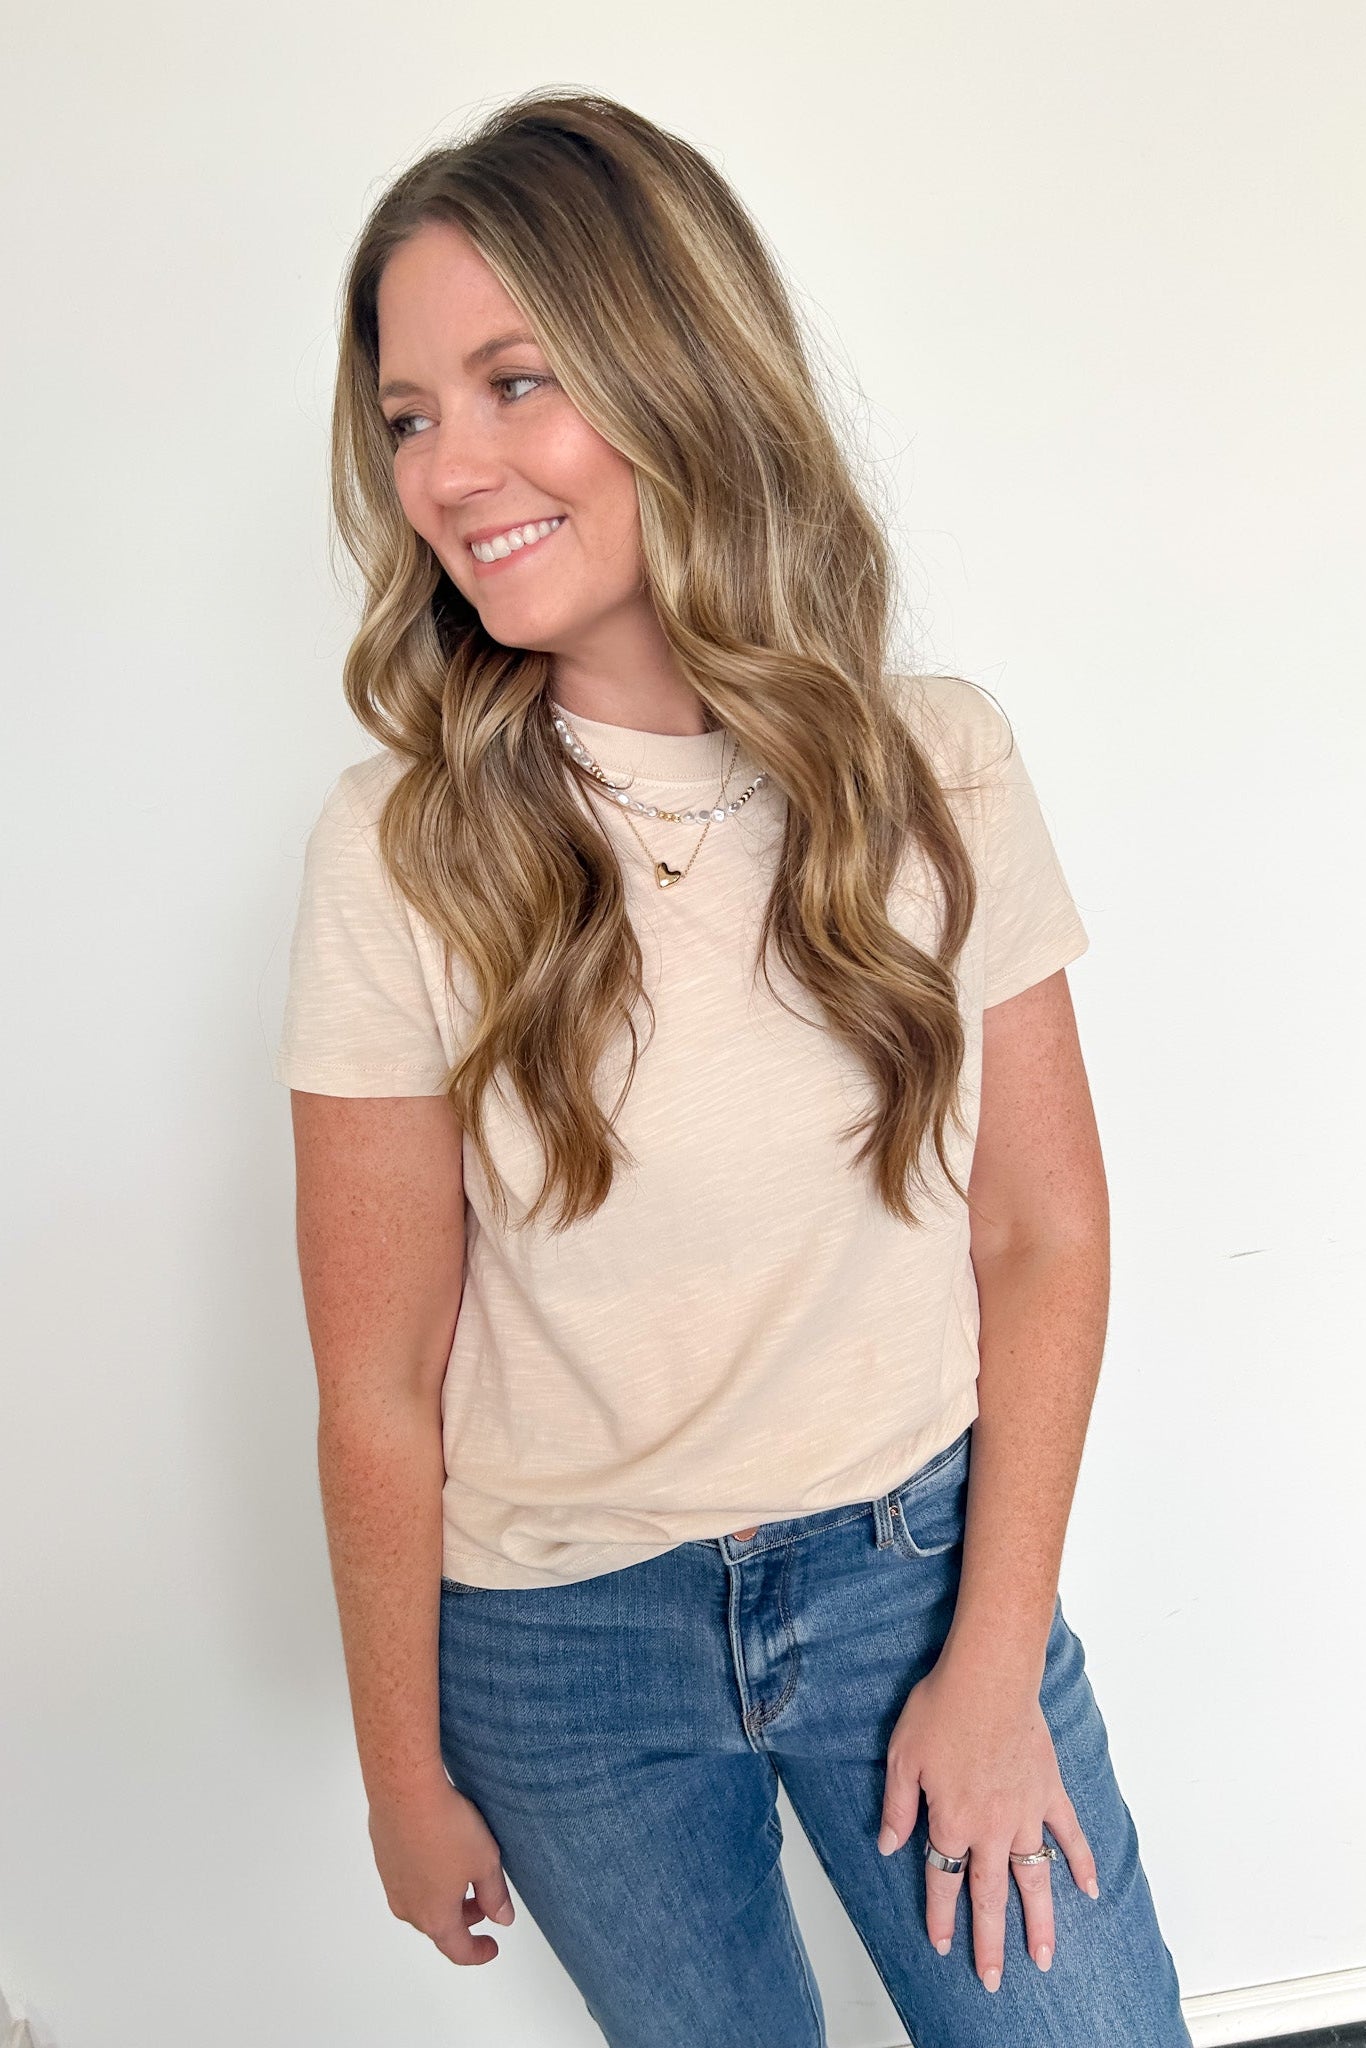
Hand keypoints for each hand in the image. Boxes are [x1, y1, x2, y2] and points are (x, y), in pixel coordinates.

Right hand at [368, 1776, 516, 1965]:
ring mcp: (391, 1883)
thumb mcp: (485, 1863)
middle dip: (464, 1920)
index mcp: (435, 1917)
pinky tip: (439, 1853)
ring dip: (445, 1898)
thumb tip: (502, 1918)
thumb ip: (495, 1895)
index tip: (491, 1947)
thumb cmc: (446, 1828)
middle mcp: (408, 1907)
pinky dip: (427, 1878)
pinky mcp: (384, 1859)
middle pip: (438, 1926)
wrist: (404, 1791)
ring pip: (422, 1902)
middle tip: (484, 1904)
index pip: (458, 1950)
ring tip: (464, 1875)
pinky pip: (408, 1880)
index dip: (478, 1952)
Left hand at [876, 1650, 1098, 1990]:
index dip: (941, 1917)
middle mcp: (992, 1828)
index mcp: (952, 1822)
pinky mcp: (1050, 1791)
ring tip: (1044, 1958)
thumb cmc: (941, 1709)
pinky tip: (1089, 1890)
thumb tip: (890, 1846)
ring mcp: (1026, 1813)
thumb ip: (897, 1808)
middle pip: (990, 1896)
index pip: (943, 1881)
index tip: (941, 1946)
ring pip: (1034, 1880)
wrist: (988, 1677)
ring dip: (1040, 1922)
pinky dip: (1081, 1863)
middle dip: (989, 1942)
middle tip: (993, 1979)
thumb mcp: (902, 1758)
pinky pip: (1070, 1835)